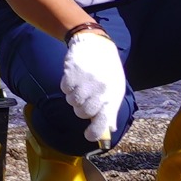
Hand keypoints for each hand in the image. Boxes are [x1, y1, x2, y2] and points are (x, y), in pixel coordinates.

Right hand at [60, 28, 126, 145]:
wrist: (95, 44)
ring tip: (81, 87)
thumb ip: (111, 110)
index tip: (88, 136)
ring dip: (74, 97)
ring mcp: (84, 82)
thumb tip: (109, 129)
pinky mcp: (71, 74)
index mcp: (112, 96)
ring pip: (72, 101)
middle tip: (85, 101)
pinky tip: (75, 78)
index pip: (103, 120)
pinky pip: (64, 89)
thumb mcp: (115, 89)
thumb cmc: (107, 70)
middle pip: (82, 113)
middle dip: (82, 110)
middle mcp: (98, 91)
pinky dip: (67, 87)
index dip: (94, 132)